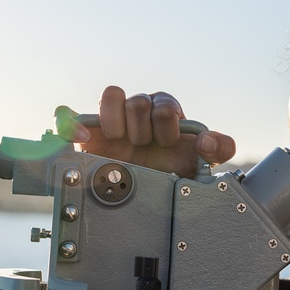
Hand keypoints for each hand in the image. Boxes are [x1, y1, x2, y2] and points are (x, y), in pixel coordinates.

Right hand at [55, 87, 235, 177]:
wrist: (141, 192)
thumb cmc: (171, 171)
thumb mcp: (200, 162)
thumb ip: (219, 148)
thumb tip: (206, 140)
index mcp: (165, 110)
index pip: (165, 104)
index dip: (166, 127)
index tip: (165, 145)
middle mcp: (138, 109)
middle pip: (139, 102)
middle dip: (144, 131)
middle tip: (144, 149)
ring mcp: (112, 118)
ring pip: (112, 96)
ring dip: (118, 124)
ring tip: (122, 144)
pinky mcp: (87, 130)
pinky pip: (70, 112)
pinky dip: (72, 120)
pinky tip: (84, 136)